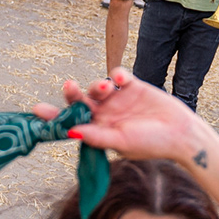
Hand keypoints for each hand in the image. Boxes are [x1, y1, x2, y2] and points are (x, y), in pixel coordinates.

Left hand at [35, 69, 200, 163]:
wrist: (182, 134)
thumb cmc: (152, 144)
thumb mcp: (122, 142)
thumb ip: (96, 136)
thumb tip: (70, 132)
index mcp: (98, 131)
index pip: (70, 122)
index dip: (54, 116)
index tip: (37, 109)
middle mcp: (105, 115)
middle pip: (80, 102)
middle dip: (72, 94)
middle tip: (69, 86)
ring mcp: (118, 100)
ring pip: (97, 87)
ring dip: (97, 85)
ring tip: (107, 87)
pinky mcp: (133, 86)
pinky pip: (117, 75)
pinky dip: (116, 74)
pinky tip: (120, 78)